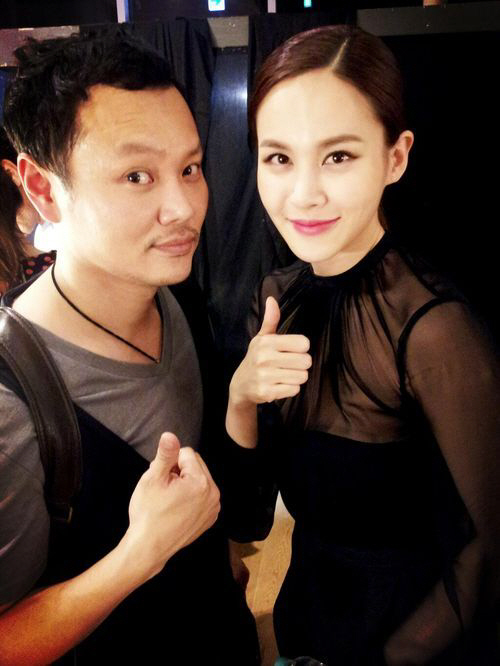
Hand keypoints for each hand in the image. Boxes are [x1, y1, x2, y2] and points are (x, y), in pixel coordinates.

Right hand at [125, 432, 220, 579]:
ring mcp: (213, 508)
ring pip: (199, 479)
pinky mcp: (210, 518)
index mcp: (201, 482)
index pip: (186, 453)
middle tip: (164, 488)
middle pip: (196, 465)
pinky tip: (177, 509)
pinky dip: (191, 497)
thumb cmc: (148, 513)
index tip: (161, 479)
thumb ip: (165, 454)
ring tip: (170, 499)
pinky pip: (202, 496)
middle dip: (179, 471)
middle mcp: (213, 494)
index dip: (170, 462)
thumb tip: (170, 434)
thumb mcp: (152, 479)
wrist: (148, 548)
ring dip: (185, 483)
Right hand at [230, 296, 310, 405]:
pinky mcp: (267, 392)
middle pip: (306, 361)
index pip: (303, 343)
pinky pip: (294, 389)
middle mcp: (265, 358)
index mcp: (267, 342)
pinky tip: (279, 385)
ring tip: (284, 375)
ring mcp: (265, 376)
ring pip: (302, 376)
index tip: (291, 351)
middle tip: (289, 365)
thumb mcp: (262, 338)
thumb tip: (271, 299)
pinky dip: (290, 389)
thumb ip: (271, 320)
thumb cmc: (256, 358)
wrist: (241, 385)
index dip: (301, 348)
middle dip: (301, 364)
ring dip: (296, 377)